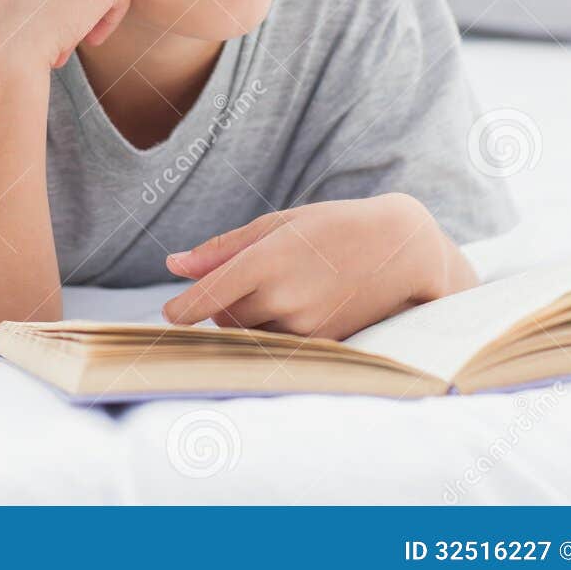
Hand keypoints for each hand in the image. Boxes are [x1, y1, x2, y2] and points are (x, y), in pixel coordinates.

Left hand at [160, 193, 474, 338]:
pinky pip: (278, 344)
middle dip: (225, 304)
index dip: (181, 310)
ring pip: (251, 333)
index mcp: (267, 261)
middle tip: (255, 278)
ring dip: (251, 317)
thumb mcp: (278, 224)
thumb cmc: (334, 226)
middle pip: (225, 317)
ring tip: (287, 286)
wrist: (403, 249)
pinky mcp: (322, 344)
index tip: (168, 316)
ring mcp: (305, 326)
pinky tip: (301, 304)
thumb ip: (223, 249)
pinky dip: (276, 329)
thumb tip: (172, 266)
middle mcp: (284, 297)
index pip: (207, 298)